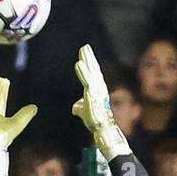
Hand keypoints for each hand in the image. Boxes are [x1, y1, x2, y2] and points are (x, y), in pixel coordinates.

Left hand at [72, 43, 129, 160]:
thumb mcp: (83, 111)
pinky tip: (79, 66)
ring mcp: (96, 92)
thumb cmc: (94, 119)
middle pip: (92, 70)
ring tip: (80, 55)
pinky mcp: (93, 97)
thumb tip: (75, 108)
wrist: (101, 128)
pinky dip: (83, 74)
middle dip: (88, 58)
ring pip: (90, 76)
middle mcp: (98, 88)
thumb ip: (79, 106)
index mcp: (96, 88)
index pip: (92, 72)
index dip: (88, 61)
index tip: (84, 51)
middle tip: (84, 47)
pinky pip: (87, 84)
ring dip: (85, 65)